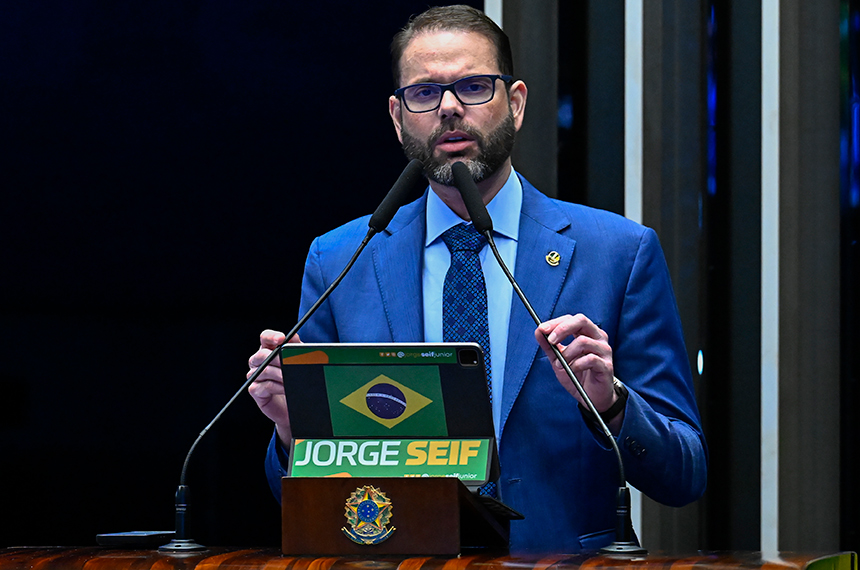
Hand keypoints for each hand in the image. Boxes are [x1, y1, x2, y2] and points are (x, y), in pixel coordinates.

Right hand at [247, 329, 300, 444]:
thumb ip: (296, 346)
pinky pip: (265, 385)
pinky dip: (278, 387)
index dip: (271, 336)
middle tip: (290, 362)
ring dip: (281, 374)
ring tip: (292, 379)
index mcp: (268, 349)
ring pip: (264, 370)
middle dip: (278, 358)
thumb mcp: (300, 360)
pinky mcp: (255, 390)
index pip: (265, 337)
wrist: (296, 402)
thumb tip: (293, 337)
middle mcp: (259, 361)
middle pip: (262, 354)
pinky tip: (287, 389)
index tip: (282, 339)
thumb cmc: (296, 379)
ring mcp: (255, 375)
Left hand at [535, 314, 616, 413]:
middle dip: (562, 329)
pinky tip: (572, 370)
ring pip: (583, 341)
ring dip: (567, 353)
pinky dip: (576, 364)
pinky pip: (590, 359)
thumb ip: (549, 345)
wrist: (590, 397)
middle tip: (551, 341)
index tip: (542, 329)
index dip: (556, 322)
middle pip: (581, 320)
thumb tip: (538, 331)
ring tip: (560, 365)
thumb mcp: (558, 359)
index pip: (572, 319)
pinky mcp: (606, 365)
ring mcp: (604, 351)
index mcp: (587, 333)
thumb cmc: (577, 374)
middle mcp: (598, 338)